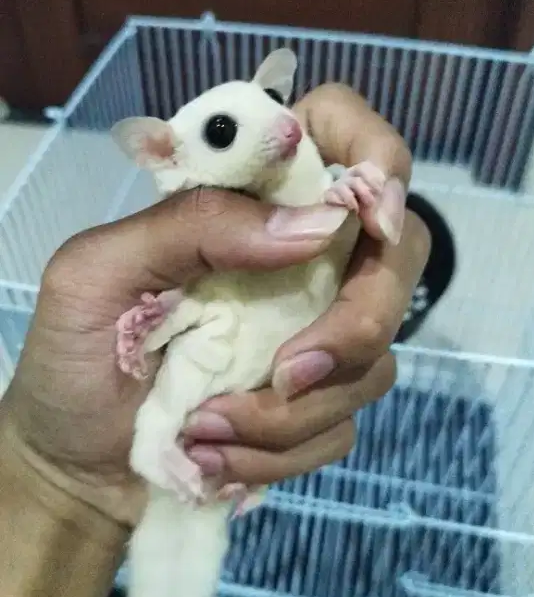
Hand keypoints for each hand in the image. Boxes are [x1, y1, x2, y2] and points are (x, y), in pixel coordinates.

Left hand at [1, 83, 428, 523]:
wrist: (73, 467)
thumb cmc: (71, 357)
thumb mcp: (98, 274)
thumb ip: (193, 226)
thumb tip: (316, 225)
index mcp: (242, 198)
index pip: (338, 129)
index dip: (376, 157)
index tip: (371, 220)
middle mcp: (295, 254)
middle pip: (398, 247)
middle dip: (362, 319)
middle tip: (288, 373)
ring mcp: (313, 329)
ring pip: (377, 354)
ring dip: (291, 411)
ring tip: (202, 427)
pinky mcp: (317, 402)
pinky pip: (344, 424)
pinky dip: (279, 450)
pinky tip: (213, 454)